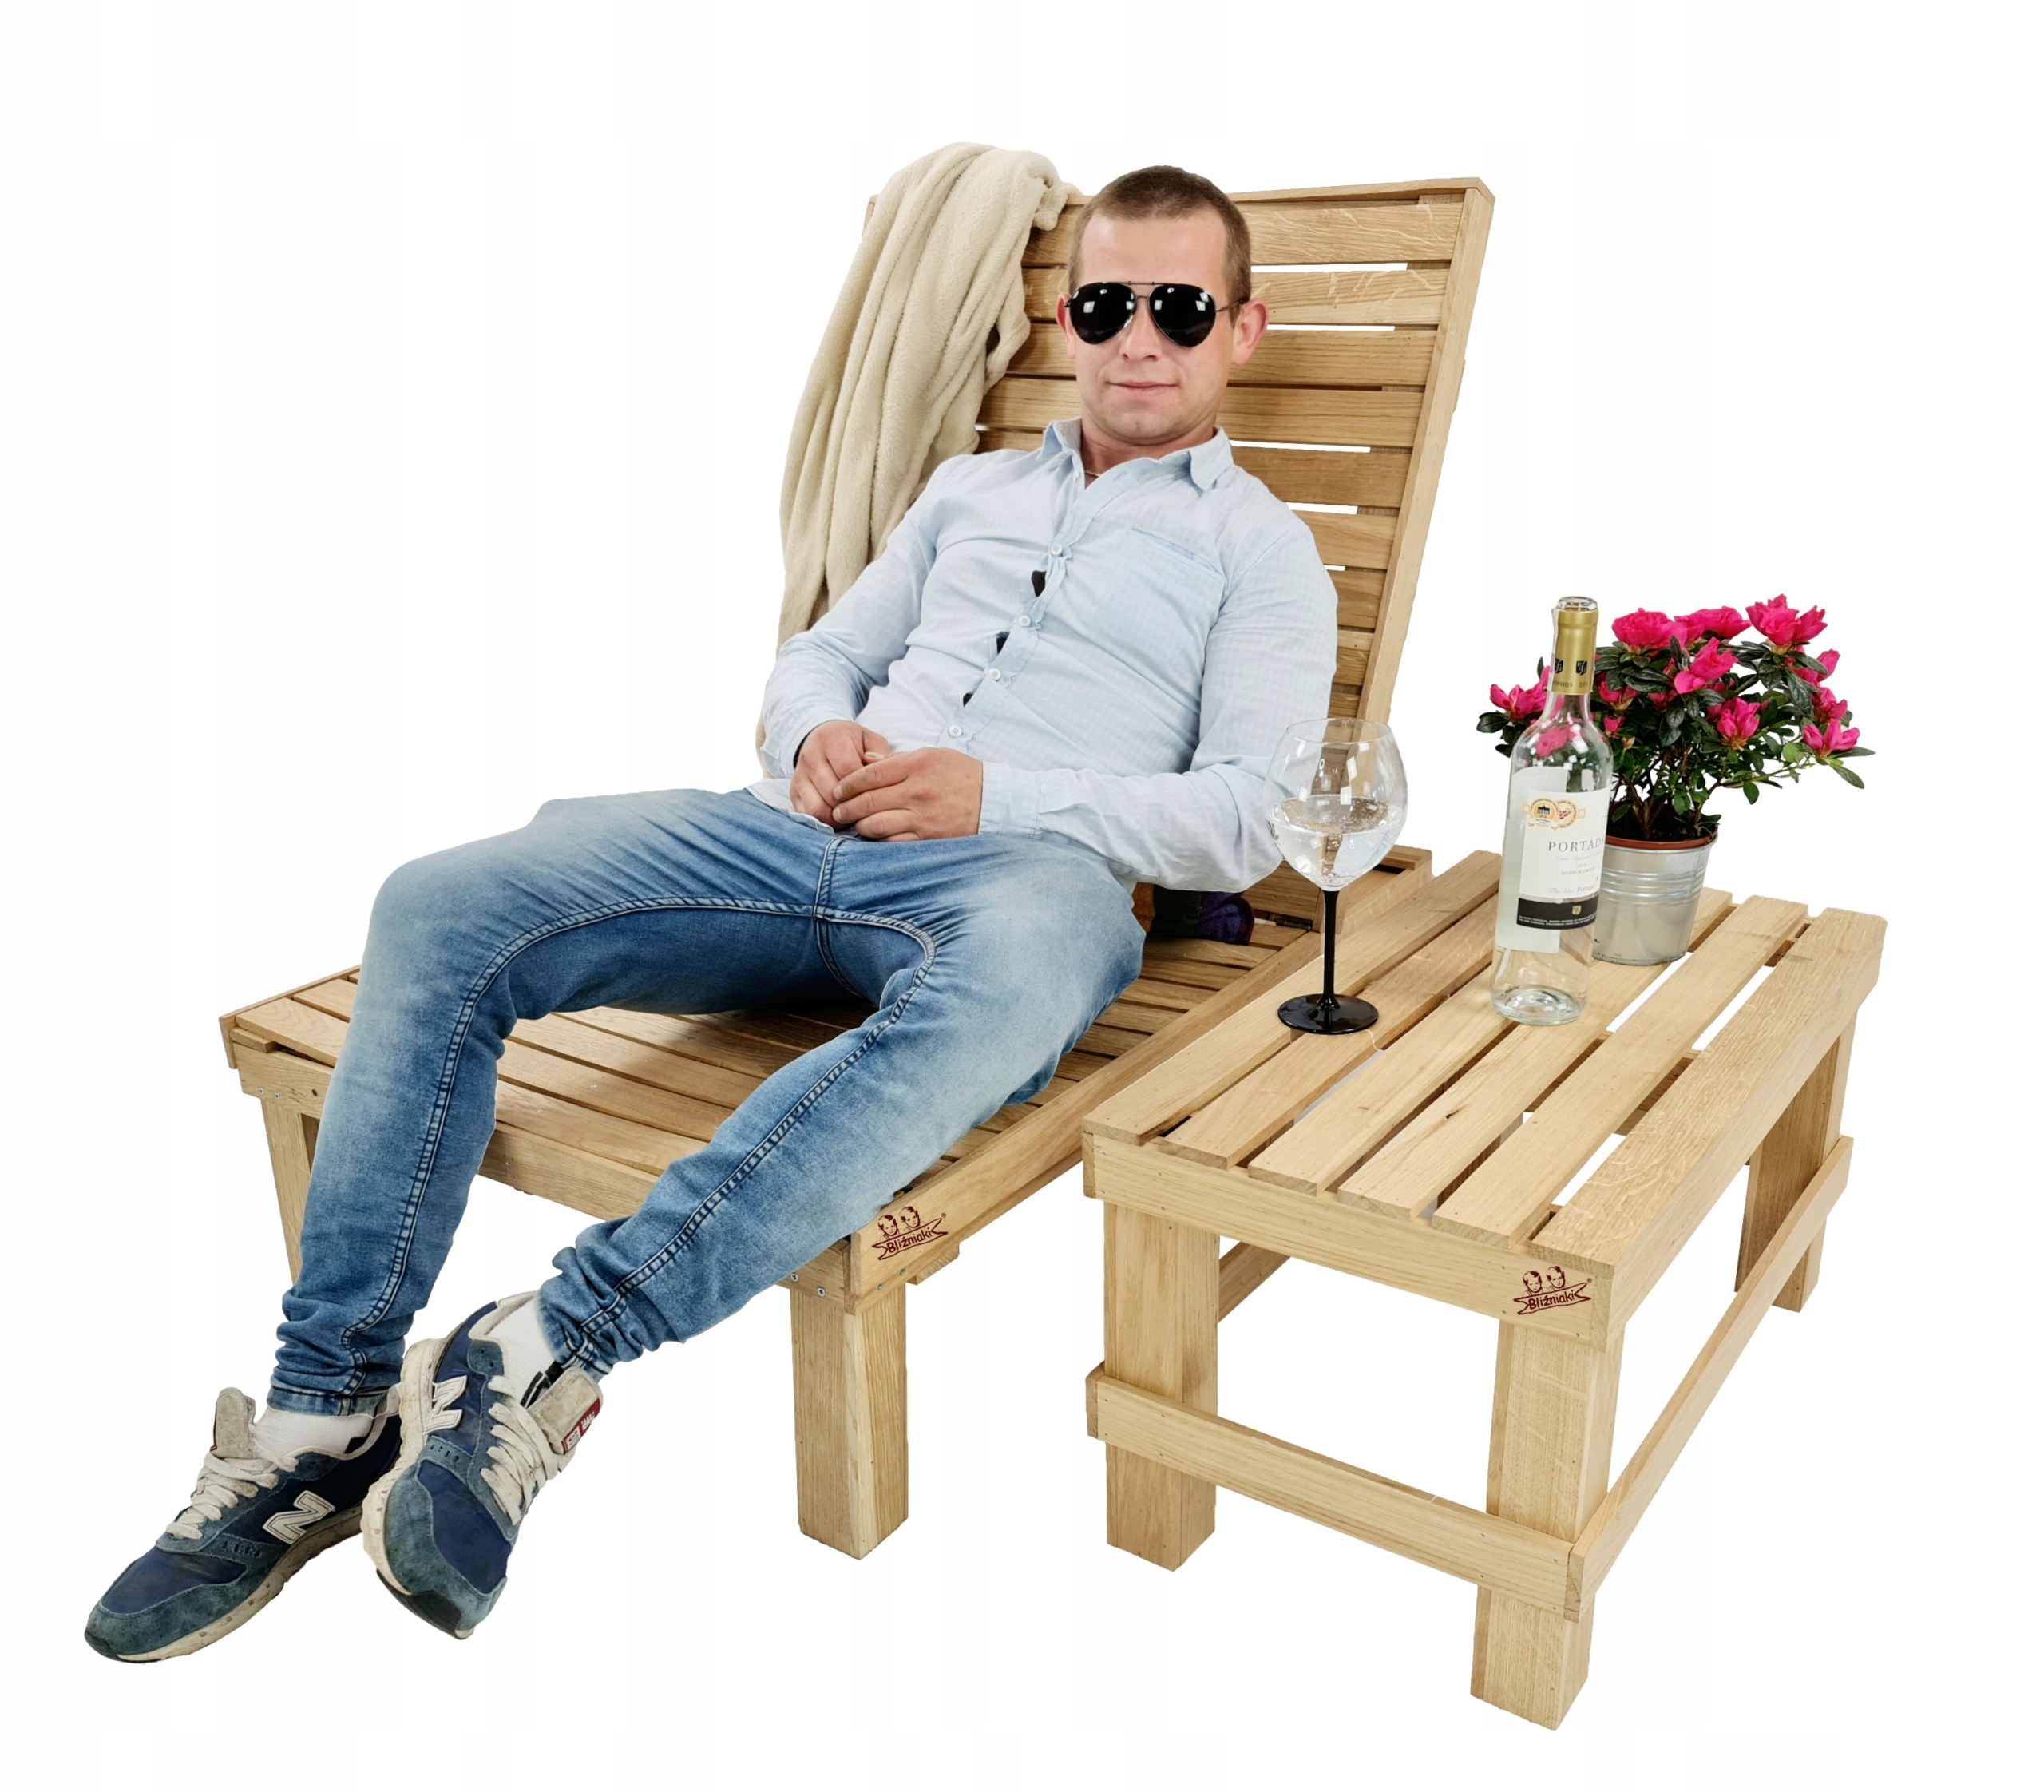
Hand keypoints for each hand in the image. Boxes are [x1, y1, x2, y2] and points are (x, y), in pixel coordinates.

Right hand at [790, 720, 892, 823]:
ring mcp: (799, 775)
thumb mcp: (871, 741)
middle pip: (832, 793)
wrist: (822, 738)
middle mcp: (811, 755)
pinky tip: (839, 817)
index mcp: (832, 738)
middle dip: (853, 806)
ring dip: (838, 817)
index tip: (876, 793)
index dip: (864, 788)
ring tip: (853, 814)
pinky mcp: (793, 791)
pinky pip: (808, 815)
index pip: (848, 772)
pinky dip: (825, 822)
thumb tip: (887, 782)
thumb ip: (881, 758)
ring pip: (818, 808)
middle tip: (867, 810)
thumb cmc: (853, 743)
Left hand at [829, 746, 983, 839]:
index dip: (847, 784)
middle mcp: (918, 791)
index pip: (870, 774)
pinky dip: (878, 840)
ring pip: (876, 825)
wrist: (995, 802)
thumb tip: (865, 760)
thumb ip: (896, 759)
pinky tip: (873, 837)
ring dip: (859, 826)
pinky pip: (893, 842)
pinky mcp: (928, 838)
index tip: (838, 790)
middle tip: (837, 810)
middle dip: (846, 807)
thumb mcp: (932, 755)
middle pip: (868, 801)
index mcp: (918, 765)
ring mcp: (923, 817)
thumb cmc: (962, 775)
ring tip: (853, 824)